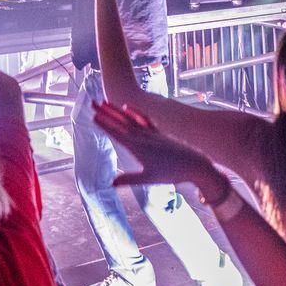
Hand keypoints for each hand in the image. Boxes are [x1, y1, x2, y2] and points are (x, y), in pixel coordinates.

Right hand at [93, 102, 219, 190]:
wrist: (193, 164)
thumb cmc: (171, 173)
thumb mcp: (149, 179)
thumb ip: (129, 179)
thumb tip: (111, 183)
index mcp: (138, 147)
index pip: (117, 133)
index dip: (105, 124)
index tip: (93, 116)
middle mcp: (143, 136)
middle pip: (121, 122)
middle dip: (106, 112)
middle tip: (92, 103)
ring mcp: (151, 133)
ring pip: (130, 119)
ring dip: (116, 110)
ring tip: (105, 102)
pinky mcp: (158, 133)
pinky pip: (144, 119)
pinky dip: (135, 112)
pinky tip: (128, 107)